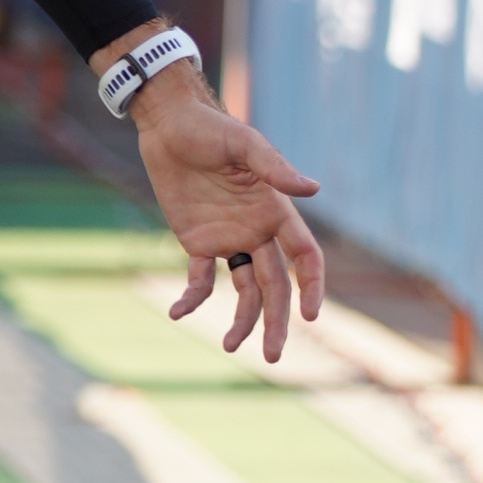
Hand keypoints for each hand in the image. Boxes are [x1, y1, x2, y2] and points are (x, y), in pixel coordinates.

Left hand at [134, 70, 325, 363]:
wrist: (169, 126)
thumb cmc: (210, 129)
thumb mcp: (243, 144)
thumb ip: (274, 168)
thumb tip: (313, 189)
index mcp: (276, 211)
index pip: (305, 256)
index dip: (312, 285)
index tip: (310, 315)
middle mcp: (257, 231)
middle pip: (275, 286)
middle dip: (278, 322)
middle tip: (274, 357)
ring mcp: (228, 239)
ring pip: (244, 291)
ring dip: (242, 321)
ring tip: (231, 347)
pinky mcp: (197, 242)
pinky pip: (199, 279)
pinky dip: (192, 299)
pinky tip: (179, 313)